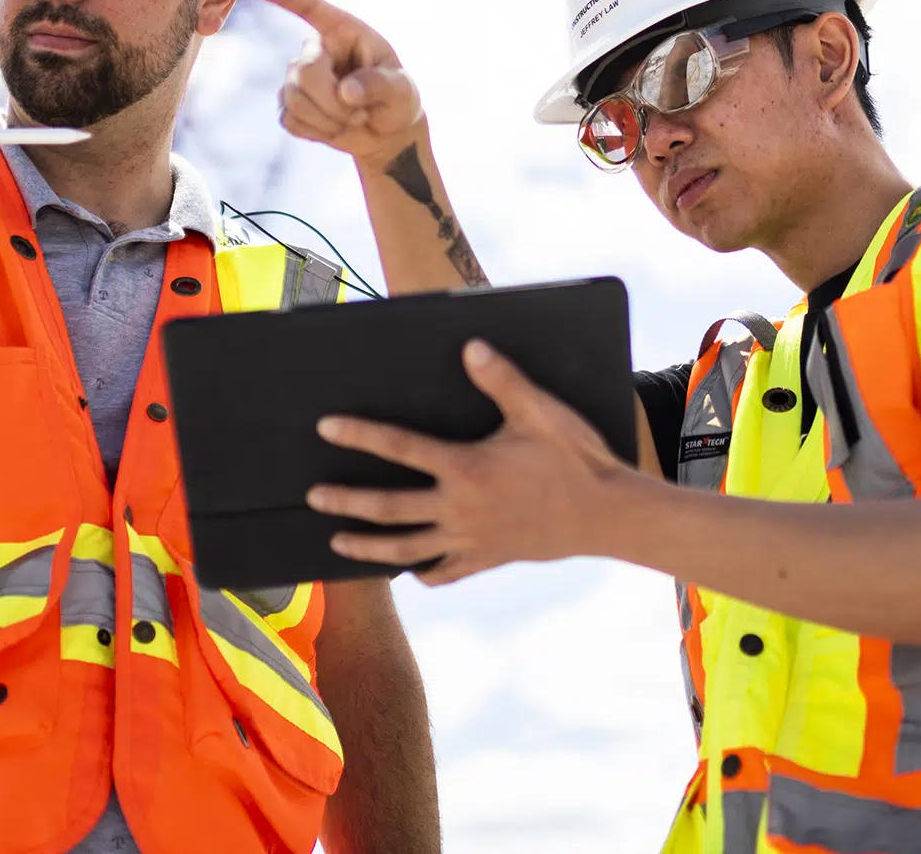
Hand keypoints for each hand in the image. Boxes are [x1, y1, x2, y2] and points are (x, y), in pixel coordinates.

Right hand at [251, 0, 425, 164]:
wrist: (386, 131)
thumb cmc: (397, 99)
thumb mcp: (401, 89)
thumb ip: (379, 85)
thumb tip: (345, 92)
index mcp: (343, 31)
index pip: (308, 6)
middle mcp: (316, 50)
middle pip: (303, 72)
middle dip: (331, 102)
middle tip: (359, 114)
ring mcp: (298, 78)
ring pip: (293, 98)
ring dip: (328, 120)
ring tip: (353, 121)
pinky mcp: (290, 105)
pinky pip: (289, 119)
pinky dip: (316, 131)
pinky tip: (335, 129)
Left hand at [309, 340, 638, 582]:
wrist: (607, 515)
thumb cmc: (575, 458)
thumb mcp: (539, 412)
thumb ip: (502, 380)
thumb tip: (470, 348)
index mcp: (466, 468)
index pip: (400, 448)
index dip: (360, 435)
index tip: (327, 428)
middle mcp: (460, 509)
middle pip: (390, 509)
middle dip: (348, 501)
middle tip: (314, 496)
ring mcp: (471, 539)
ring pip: (407, 549)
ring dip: (369, 547)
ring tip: (337, 542)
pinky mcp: (488, 558)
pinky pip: (445, 572)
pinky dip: (424, 572)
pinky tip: (411, 572)